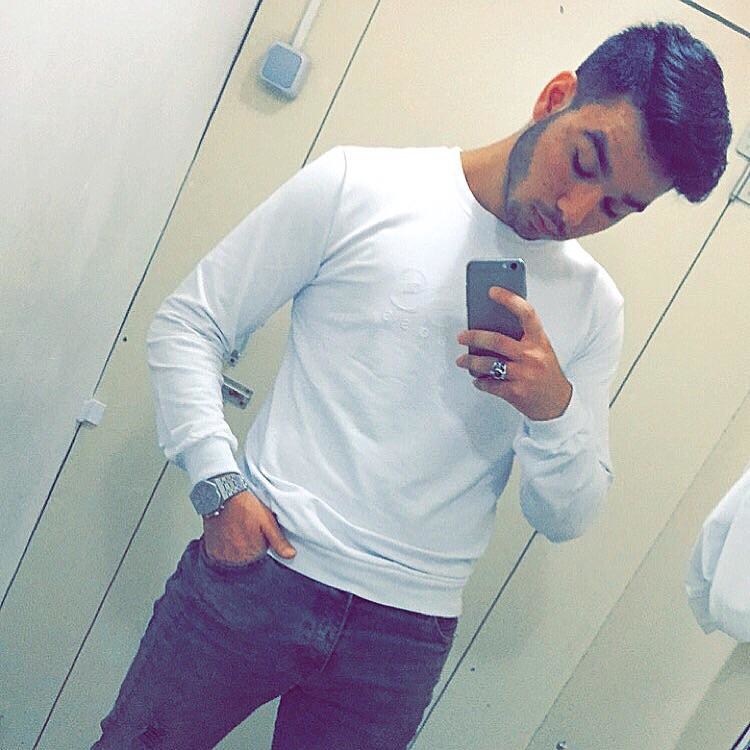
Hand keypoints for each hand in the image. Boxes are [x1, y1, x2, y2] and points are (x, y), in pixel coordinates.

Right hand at [202, 490, 295, 563]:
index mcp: (254, 552)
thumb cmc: (246, 507)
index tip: (256, 529)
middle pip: (247, 557)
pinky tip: (225, 533)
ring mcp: (224, 556)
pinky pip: (220, 555)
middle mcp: (237, 558)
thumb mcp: (268, 521)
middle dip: (248, 544)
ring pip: (233, 557)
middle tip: (245, 527)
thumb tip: (291, 555)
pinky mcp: (212, 551)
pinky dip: (223, 546)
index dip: (261, 541)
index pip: (261, 555)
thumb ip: (278, 541)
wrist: (223, 495)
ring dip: (235, 546)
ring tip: (235, 528)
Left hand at [456, 286, 571, 420]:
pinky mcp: (515, 392)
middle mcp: (532, 356)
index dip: (509, 300)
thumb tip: (490, 325)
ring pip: (488, 364)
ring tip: (462, 360)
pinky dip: (480, 381)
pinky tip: (477, 379)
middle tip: (462, 336)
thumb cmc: (546, 372)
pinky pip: (489, 384)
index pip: (526, 313)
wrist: (557, 403)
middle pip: (497, 341)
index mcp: (539, 341)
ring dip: (470, 362)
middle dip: (474, 337)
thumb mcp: (541, 349)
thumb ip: (522, 337)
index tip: (492, 291)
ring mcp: (523, 375)